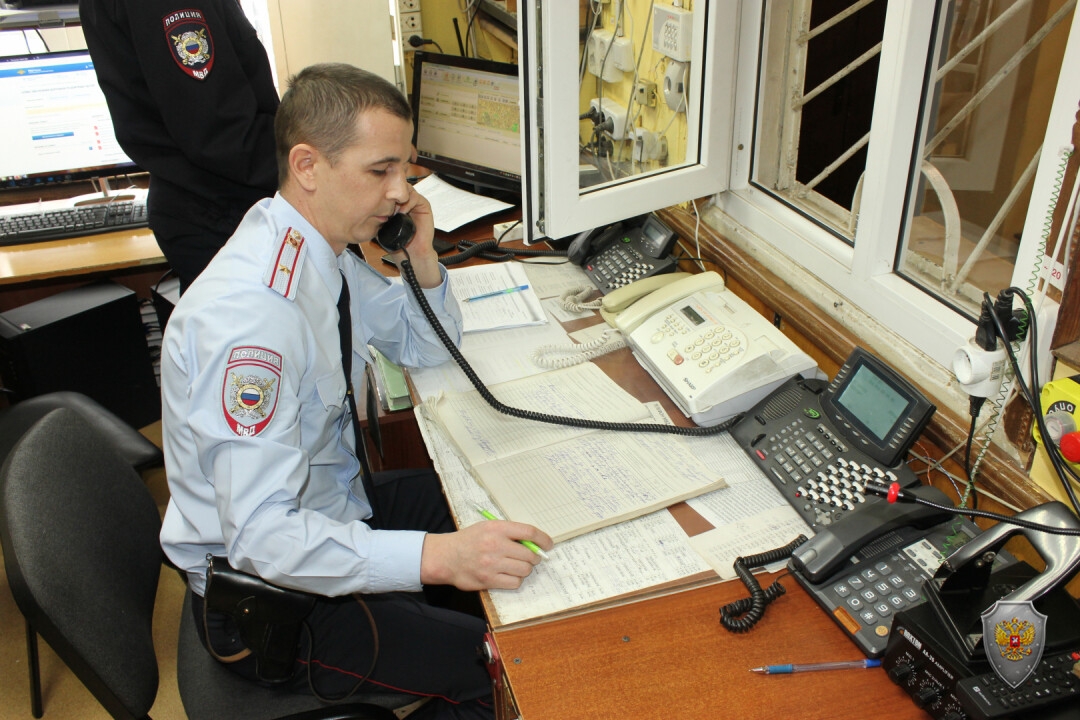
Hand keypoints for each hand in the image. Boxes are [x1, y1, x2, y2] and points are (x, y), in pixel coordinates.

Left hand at [386, 185, 442, 287]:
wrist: (411, 253)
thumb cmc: (397, 241)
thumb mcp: (382, 224)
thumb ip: (376, 213)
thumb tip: (366, 202)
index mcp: (394, 203)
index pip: (387, 188)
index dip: (382, 191)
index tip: (376, 201)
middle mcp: (405, 200)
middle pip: (397, 186)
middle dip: (390, 193)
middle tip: (384, 204)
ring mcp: (414, 202)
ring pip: (406, 189)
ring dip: (398, 198)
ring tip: (394, 210)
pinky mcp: (424, 205)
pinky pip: (415, 196)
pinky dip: (408, 202)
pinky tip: (402, 211)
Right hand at [420, 520, 554, 590]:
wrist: (446, 557)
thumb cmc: (469, 541)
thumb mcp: (487, 527)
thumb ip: (509, 533)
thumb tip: (534, 544)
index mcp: (497, 528)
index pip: (529, 532)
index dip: (543, 539)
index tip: (548, 544)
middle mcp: (495, 545)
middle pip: (529, 554)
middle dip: (533, 558)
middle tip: (529, 558)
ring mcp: (492, 564)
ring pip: (524, 570)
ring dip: (525, 570)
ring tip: (516, 566)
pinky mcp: (488, 580)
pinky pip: (514, 583)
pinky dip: (515, 580)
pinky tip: (508, 575)